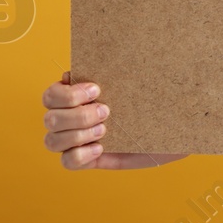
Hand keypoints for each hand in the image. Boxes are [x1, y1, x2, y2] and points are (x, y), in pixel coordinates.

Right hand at [42, 71, 186, 169]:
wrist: (173, 125)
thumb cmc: (154, 98)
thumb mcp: (138, 80)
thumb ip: (116, 70)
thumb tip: (94, 61)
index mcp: (78, 94)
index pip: (50, 96)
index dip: (66, 95)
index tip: (97, 90)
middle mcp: (71, 117)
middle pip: (49, 119)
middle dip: (77, 116)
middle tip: (106, 112)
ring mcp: (77, 139)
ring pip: (52, 141)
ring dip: (77, 136)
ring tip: (104, 131)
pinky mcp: (87, 159)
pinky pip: (67, 162)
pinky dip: (79, 156)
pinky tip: (100, 149)